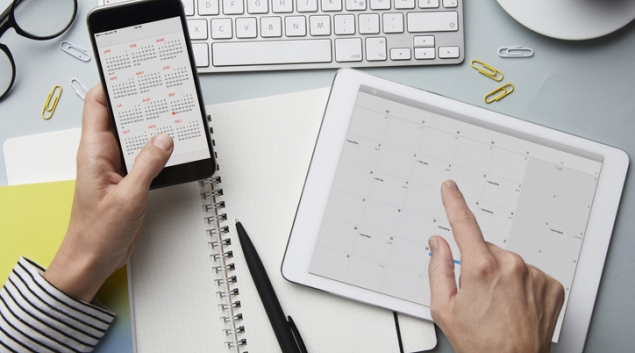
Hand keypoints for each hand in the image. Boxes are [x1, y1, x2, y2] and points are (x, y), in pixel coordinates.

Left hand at [43, 85, 173, 301]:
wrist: (93, 260)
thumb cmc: (96, 234)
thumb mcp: (127, 198)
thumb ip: (147, 165)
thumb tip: (163, 140)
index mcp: (93, 152)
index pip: (97, 104)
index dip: (113, 84)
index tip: (133, 73)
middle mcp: (103, 155)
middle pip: (121, 116)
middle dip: (140, 103)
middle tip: (162, 93)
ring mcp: (116, 167)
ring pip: (136, 136)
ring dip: (153, 129)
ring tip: (172, 118)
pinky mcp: (128, 180)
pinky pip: (144, 156)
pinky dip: (158, 150)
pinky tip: (172, 149)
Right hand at [428, 180, 564, 352]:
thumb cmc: (480, 343)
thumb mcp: (443, 308)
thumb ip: (438, 268)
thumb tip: (438, 244)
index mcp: (481, 268)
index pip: (463, 224)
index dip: (454, 202)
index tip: (450, 188)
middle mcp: (511, 266)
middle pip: (488, 249)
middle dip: (480, 264)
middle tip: (478, 295)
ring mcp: (534, 275)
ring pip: (509, 261)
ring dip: (502, 275)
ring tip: (499, 305)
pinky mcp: (551, 285)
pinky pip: (529, 273)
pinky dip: (521, 284)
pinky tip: (515, 305)